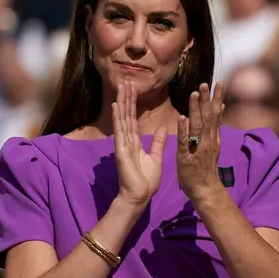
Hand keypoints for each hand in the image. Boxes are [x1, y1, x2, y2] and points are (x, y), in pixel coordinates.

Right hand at [113, 81, 167, 206]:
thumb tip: (162, 129)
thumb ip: (158, 143)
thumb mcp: (156, 157)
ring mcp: (122, 144)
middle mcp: (126, 141)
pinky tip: (115, 105)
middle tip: (125, 82)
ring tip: (121, 87)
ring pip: (122, 119)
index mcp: (134, 143)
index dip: (132, 105)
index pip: (132, 119)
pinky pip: (119, 130)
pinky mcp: (120, 150)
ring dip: (121, 103)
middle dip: (126, 99)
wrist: (140, 196)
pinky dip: (117, 117)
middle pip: (126, 115)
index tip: (132, 90)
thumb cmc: (146, 180)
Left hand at [177, 82, 224, 198]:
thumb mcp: (213, 143)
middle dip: (207, 100)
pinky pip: (184, 142)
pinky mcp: (186, 157)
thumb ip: (216, 126)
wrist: (205, 189)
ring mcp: (197, 149)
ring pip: (197, 126)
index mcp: (213, 137)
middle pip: (209, 117)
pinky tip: (182, 118)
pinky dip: (184, 130)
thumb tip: (221, 107)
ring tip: (194, 94)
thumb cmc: (205, 166)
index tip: (218, 82)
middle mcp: (207, 141)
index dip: (216, 98)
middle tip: (206, 83)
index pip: (216, 114)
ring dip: (196, 110)